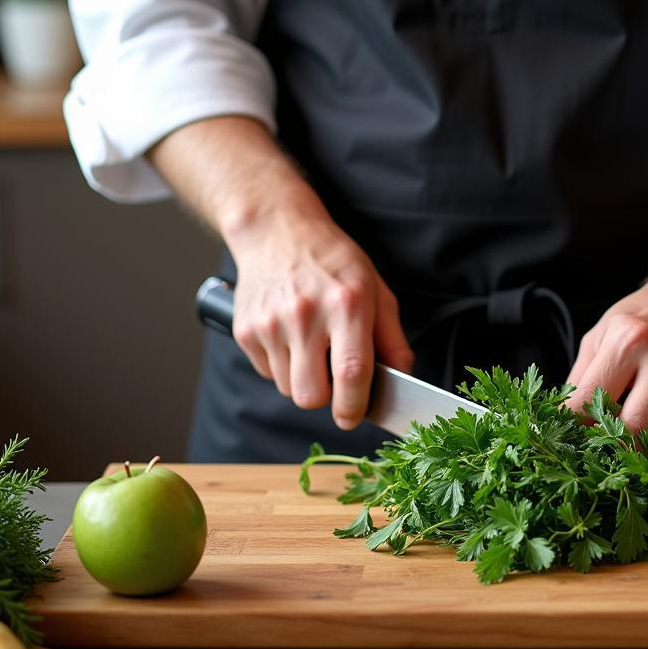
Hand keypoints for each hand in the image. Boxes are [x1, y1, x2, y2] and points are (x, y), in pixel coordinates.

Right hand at [228, 205, 412, 427]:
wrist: (278, 232)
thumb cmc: (333, 261)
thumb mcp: (375, 289)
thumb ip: (392, 339)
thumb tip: (401, 378)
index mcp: (347, 304)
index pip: (351, 373)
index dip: (354, 406)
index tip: (355, 416)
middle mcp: (306, 314)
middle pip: (310, 396)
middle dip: (325, 398)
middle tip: (333, 377)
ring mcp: (271, 323)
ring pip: (287, 389)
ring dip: (303, 379)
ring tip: (311, 345)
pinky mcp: (245, 330)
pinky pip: (267, 373)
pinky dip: (281, 365)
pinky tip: (289, 335)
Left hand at [564, 272, 647, 463]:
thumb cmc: (644, 319)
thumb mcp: (602, 334)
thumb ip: (581, 378)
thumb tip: (563, 422)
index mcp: (629, 341)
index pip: (589, 401)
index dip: (574, 426)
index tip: (570, 435)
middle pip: (631, 429)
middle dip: (611, 443)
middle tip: (601, 445)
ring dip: (641, 449)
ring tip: (629, 440)